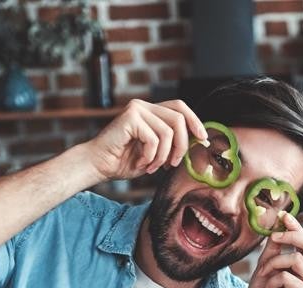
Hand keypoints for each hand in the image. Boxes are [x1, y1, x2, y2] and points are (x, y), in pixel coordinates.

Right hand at [85, 99, 207, 181]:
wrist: (99, 165)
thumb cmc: (124, 161)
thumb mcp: (156, 152)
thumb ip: (173, 143)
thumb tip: (199, 140)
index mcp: (151, 111)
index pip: (180, 108)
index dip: (195, 121)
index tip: (203, 139)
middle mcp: (144, 106)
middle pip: (179, 119)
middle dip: (182, 145)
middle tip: (173, 164)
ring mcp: (137, 109)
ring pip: (168, 132)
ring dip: (163, 156)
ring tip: (153, 166)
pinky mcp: (130, 117)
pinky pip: (153, 139)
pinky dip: (150, 156)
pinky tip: (142, 162)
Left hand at [246, 212, 302, 287]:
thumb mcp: (267, 263)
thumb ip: (274, 246)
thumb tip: (279, 222)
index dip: (298, 226)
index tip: (283, 214)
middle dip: (294, 235)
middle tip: (274, 236)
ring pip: (296, 259)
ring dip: (273, 263)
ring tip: (264, 274)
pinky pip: (287, 276)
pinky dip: (272, 280)